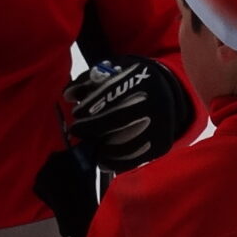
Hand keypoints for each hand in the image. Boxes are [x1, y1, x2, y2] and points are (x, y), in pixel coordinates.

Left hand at [63, 58, 194, 170]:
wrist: (167, 95)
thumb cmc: (132, 84)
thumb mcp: (114, 73)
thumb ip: (88, 81)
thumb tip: (68, 95)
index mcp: (142, 79)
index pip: (113, 92)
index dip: (92, 104)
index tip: (76, 113)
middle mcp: (154, 101)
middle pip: (119, 118)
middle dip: (92, 126)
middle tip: (75, 131)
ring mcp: (161, 125)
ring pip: (128, 141)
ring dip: (104, 148)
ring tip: (90, 148)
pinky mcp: (161, 144)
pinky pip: (137, 158)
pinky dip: (117, 163)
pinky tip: (103, 162)